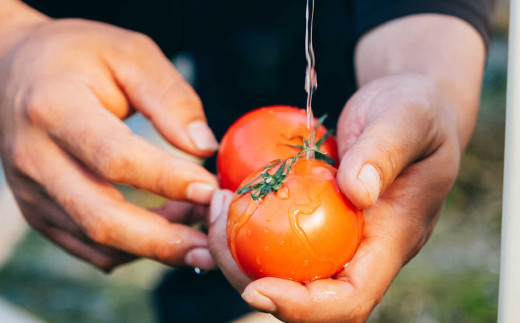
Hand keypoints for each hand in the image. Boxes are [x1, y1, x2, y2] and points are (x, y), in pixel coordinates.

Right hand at [0, 15, 218, 270]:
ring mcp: (32, 191)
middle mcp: (35, 157)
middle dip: (164, 241)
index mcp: (56, 108)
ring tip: (198, 231)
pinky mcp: (39, 211)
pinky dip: (133, 249)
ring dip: (154, 246)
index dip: (168, 180)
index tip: (211, 190)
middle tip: (212, 246)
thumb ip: (170, 97)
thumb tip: (204, 147)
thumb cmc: (79, 56)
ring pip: (97, 241)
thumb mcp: (130, 53)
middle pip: (101, 218)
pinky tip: (166, 229)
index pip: (116, 158)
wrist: (16, 70)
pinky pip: (88, 247)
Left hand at [207, 74, 460, 321]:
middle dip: (254, 280)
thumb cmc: (414, 110)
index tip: (258, 288)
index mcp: (393, 241)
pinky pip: (280, 237)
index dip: (305, 308)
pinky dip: (248, 226)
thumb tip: (355, 194)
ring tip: (216, 207)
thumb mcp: (407, 119)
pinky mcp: (319, 219)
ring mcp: (340, 236)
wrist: (408, 106)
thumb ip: (384, 152)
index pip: (351, 298)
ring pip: (286, 270)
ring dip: (241, 253)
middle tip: (218, 232)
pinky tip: (228, 195)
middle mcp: (364, 250)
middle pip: (307, 296)